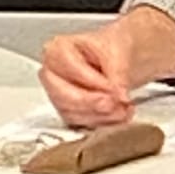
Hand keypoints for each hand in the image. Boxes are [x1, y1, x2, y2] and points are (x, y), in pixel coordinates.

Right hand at [39, 7, 174, 126]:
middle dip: (92, 102)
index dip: (94, 82)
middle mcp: (51, 73)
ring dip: (100, 115)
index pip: (71, 69)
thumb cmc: (111, 49)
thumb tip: (120, 95)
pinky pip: (79, 124)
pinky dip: (102, 122)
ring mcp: (57, 95)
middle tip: (115, 102)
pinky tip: (119, 115)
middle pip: (63, 95)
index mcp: (57, 49)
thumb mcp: (119, 52)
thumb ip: (118, 73)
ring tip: (123, 108)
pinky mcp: (68, 111)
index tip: (115, 87)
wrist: (118, 59)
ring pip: (71, 113)